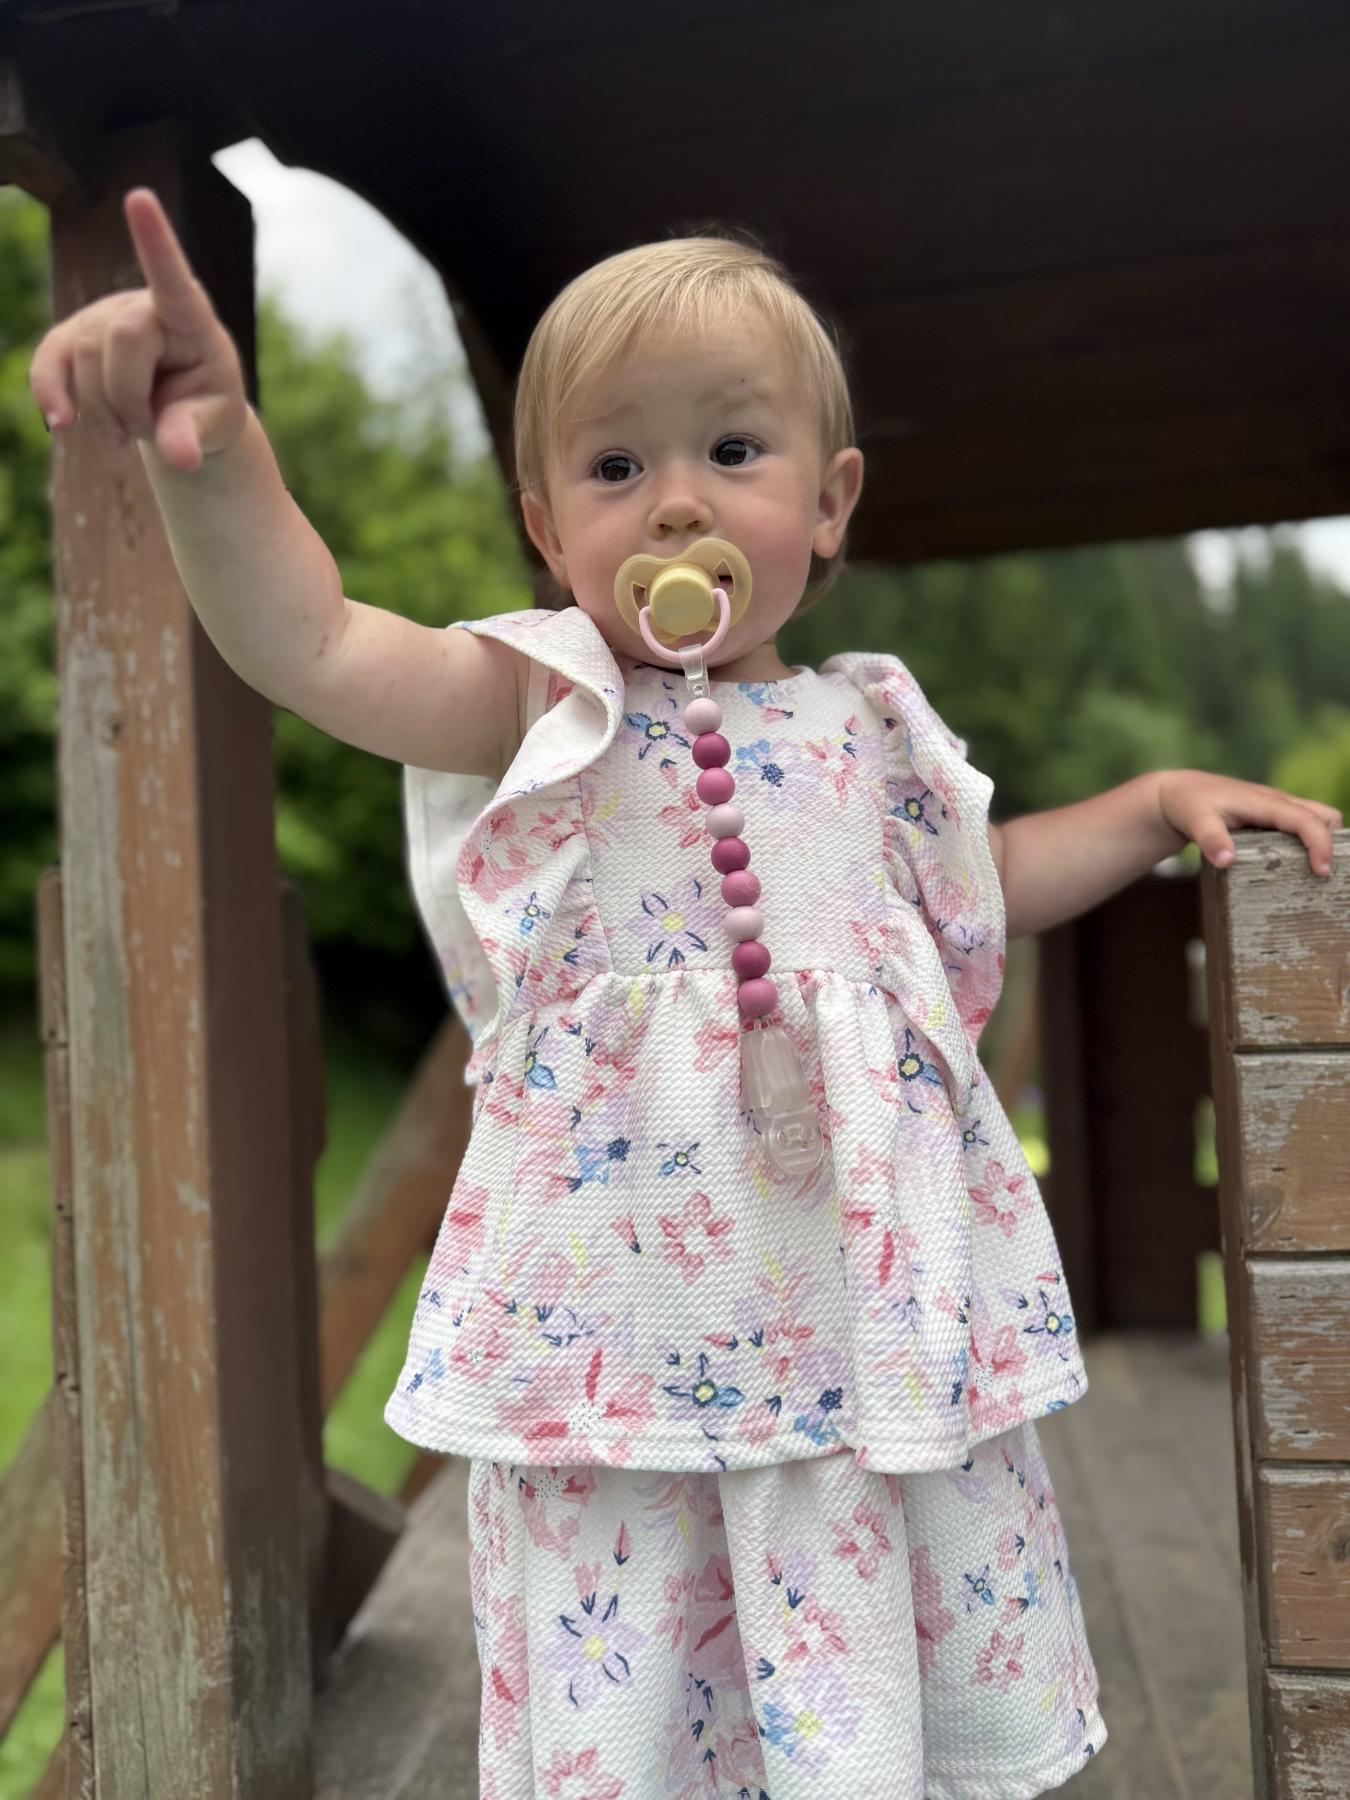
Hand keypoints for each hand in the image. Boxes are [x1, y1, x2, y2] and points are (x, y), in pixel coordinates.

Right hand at [28, 187, 247, 472]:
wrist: (179, 412)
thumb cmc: (205, 407)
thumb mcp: (213, 425)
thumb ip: (194, 436)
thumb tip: (180, 457)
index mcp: (191, 317)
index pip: (172, 278)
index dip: (155, 241)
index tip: (139, 198)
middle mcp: (141, 305)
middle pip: (120, 340)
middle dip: (130, 398)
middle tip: (146, 427)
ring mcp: (101, 318)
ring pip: (85, 359)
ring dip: (104, 412)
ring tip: (129, 427)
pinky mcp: (71, 340)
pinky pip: (48, 364)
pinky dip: (51, 395)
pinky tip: (61, 424)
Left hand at [1157, 769, 1341, 877]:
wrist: (1181, 793)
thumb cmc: (1189, 805)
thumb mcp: (1195, 821)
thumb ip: (1211, 839)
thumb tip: (1227, 861)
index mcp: (1265, 802)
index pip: (1305, 819)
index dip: (1320, 843)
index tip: (1321, 872)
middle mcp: (1277, 803)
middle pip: (1324, 816)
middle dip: (1331, 841)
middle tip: (1321, 874)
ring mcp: (1277, 809)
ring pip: (1317, 819)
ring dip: (1322, 842)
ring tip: (1312, 873)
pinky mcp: (1272, 818)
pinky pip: (1303, 826)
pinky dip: (1309, 843)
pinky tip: (1295, 867)